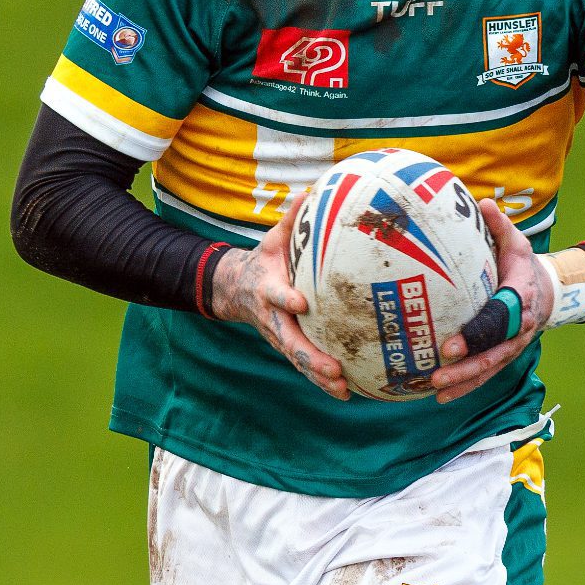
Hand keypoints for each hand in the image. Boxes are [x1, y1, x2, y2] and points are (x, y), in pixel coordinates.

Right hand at [210, 194, 348, 400]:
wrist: (236, 288)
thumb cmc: (264, 259)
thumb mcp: (272, 239)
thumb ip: (290, 222)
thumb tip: (309, 192)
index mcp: (268, 289)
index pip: (277, 295)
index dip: (287, 299)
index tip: (302, 302)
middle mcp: (273, 318)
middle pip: (290, 341)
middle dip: (311, 357)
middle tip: (333, 369)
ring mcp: (280, 336)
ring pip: (298, 360)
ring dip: (319, 377)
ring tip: (343, 390)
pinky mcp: (289, 346)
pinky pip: (305, 366)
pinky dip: (322, 381)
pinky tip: (347, 392)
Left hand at [430, 199, 555, 404]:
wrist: (547, 292)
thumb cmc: (520, 264)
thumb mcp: (515, 241)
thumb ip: (499, 225)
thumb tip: (481, 202)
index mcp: (520, 296)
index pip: (500, 318)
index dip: (478, 333)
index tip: (452, 344)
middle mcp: (520, 326)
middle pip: (494, 351)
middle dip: (467, 366)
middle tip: (439, 373)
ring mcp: (514, 345)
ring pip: (490, 368)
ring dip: (464, 382)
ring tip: (437, 391)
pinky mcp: (505, 356)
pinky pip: (486, 375)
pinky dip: (466, 387)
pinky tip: (442, 397)